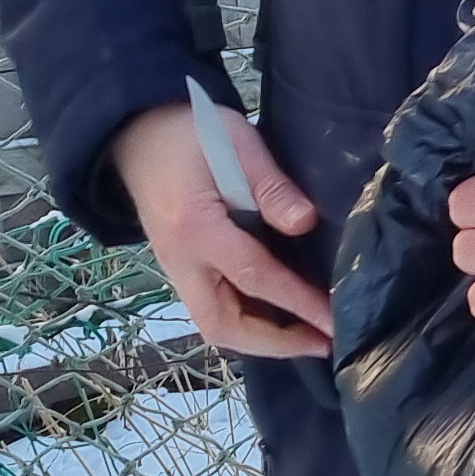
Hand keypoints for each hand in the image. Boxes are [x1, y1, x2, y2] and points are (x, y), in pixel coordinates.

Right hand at [112, 99, 334, 358]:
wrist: (139, 134)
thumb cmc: (193, 132)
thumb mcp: (237, 143)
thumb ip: (271, 185)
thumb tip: (305, 223)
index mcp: (195, 228)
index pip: (254, 277)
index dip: (299, 303)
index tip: (335, 322)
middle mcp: (181, 261)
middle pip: (223, 325)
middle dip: (276, 344)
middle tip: (324, 343)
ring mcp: (176, 269)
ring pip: (215, 325)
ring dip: (263, 341)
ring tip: (310, 337)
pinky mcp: (181, 270)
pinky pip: (213, 311)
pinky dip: (249, 324)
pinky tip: (283, 320)